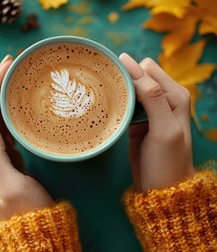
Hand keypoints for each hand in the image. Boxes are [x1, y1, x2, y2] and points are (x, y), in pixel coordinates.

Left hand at [0, 55, 53, 218]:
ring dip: (3, 99)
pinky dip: (12, 115)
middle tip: (12, 65)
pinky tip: (19, 106)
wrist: (35, 233)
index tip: (6, 66)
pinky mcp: (8, 164)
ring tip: (16, 79)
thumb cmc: (26, 210)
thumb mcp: (10, 182)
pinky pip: (7, 133)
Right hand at [120, 53, 194, 192]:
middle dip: (122, 80)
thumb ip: (152, 97)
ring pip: (129, 87)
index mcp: (175, 96)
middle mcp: (163, 98)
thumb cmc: (167, 162)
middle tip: (108, 95)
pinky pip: (124, 102)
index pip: (147, 69)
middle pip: (136, 75)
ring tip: (105, 101)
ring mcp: (149, 109)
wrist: (162, 190)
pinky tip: (108, 111)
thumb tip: (132, 66)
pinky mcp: (137, 120)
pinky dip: (116, 103)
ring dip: (117, 92)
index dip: (129, 72)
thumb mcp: (163, 129)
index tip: (112, 83)